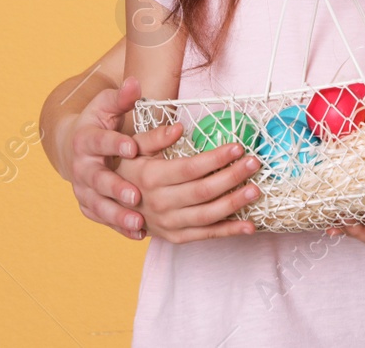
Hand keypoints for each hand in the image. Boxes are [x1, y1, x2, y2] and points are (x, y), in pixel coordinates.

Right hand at [66, 77, 178, 238]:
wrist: (73, 147)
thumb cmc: (98, 123)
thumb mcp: (106, 106)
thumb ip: (122, 98)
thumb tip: (135, 83)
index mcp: (86, 139)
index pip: (99, 141)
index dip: (114, 144)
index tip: (131, 147)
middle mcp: (81, 167)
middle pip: (97, 179)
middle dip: (115, 188)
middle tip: (135, 195)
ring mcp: (83, 189)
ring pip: (99, 204)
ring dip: (118, 215)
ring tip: (138, 222)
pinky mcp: (88, 206)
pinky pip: (103, 219)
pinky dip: (119, 228)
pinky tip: (138, 234)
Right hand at [117, 140, 263, 242]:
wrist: (108, 203)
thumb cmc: (126, 168)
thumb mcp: (132, 147)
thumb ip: (155, 137)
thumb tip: (178, 127)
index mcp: (151, 177)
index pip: (190, 168)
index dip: (216, 158)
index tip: (237, 146)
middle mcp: (159, 202)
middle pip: (203, 191)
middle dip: (232, 176)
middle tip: (254, 163)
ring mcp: (167, 223)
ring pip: (207, 215)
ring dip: (234, 204)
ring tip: (256, 190)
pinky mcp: (173, 236)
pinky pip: (204, 235)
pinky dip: (228, 231)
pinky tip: (249, 225)